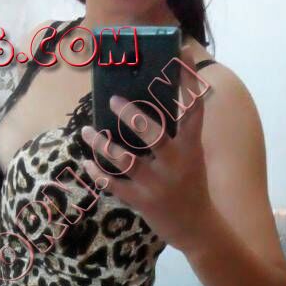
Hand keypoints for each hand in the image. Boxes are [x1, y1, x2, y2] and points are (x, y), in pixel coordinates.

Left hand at [80, 46, 213, 255]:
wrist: (198, 228)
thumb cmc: (191, 186)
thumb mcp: (192, 159)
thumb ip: (176, 137)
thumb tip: (144, 112)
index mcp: (191, 148)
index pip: (193, 110)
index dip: (188, 82)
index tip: (180, 56)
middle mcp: (175, 164)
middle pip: (154, 135)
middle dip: (132, 116)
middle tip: (113, 101)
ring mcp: (158, 185)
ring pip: (126, 161)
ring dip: (103, 145)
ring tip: (87, 132)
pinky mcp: (143, 202)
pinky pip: (115, 186)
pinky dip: (99, 174)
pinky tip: (87, 163)